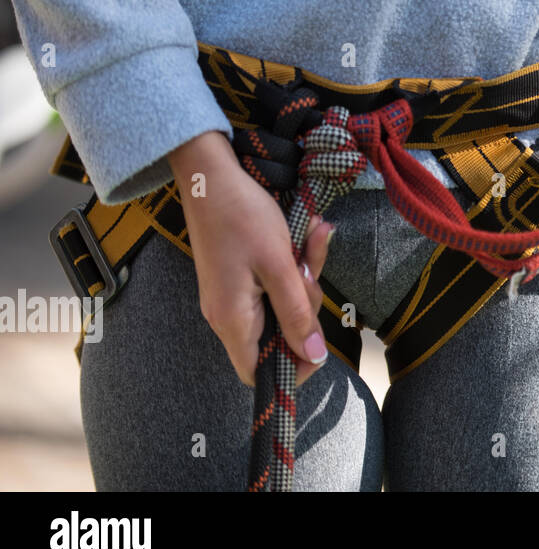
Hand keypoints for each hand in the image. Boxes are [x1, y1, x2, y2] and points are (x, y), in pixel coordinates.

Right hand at [167, 131, 335, 385]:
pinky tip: (307, 234)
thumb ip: (297, 314)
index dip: (292, 366)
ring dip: (304, 276)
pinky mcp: (238, 276)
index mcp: (233, 321)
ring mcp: (232, 295)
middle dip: (306, 304)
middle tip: (311, 269)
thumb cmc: (243, 218)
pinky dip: (292, 264)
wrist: (210, 175)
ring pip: (281, 305)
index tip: (318, 342)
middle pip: (278, 335)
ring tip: (312, 238)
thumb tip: (313, 358)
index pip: (259, 372)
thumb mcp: (280, 267)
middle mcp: (227, 315)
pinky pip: (274, 283)